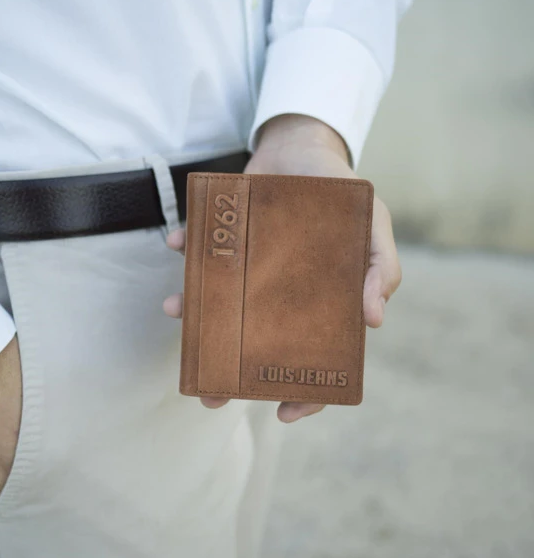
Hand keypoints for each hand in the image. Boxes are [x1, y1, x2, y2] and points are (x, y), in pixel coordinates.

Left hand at [164, 115, 400, 422]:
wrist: (305, 145)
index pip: (314, 356)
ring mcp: (248, 266)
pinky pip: (200, 250)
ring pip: (221, 303)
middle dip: (231, 367)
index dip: (305, 389)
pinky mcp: (225, 236)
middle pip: (256, 341)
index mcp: (316, 299)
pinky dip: (186, 249)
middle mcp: (277, 291)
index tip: (282, 412)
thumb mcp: (373, 224)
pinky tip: (178, 246)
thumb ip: (381, 267)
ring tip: (177, 312)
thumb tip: (374, 321)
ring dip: (195, 313)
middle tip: (209, 389)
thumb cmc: (342, 191)